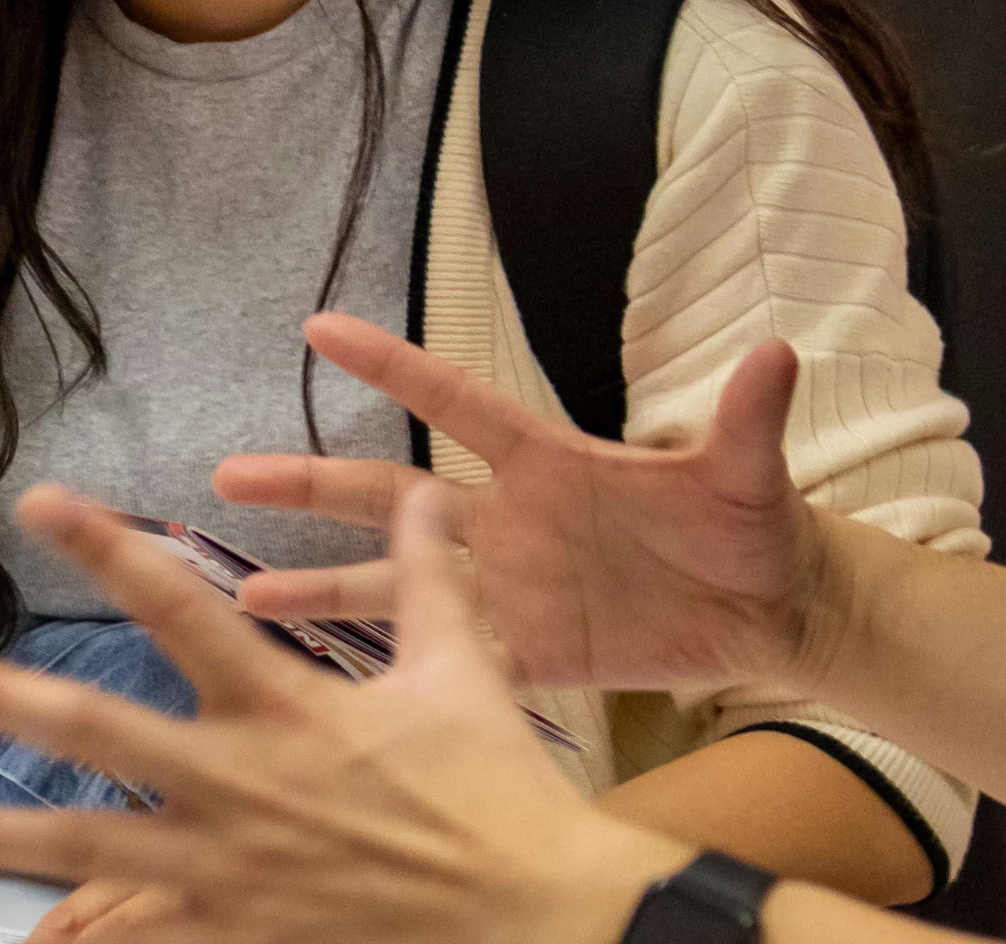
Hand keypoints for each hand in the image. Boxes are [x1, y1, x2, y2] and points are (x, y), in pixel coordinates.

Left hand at [0, 482, 689, 943]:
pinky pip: (139, 941)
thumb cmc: (500, 795)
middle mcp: (236, 784)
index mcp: (283, 707)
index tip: (38, 501)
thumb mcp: (462, 674)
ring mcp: (226, 870)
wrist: (542, 920)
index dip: (106, 548)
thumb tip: (429, 495)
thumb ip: (427, 580)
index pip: (177, 606)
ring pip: (82, 848)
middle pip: (90, 731)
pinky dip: (83, 941)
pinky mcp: (237, 934)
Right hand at [210, 312, 827, 694]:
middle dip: (311, 484)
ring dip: (322, 585)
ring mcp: (509, 588)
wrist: (769, 612)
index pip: (455, 402)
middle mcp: (508, 519)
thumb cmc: (753, 527)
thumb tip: (777, 353)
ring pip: (395, 585)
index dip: (392, 367)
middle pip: (389, 495)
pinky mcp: (526, 654)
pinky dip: (387, 668)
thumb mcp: (748, 475)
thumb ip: (745, 420)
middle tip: (229, 475)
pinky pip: (442, 659)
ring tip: (244, 595)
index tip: (316, 330)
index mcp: (548, 462)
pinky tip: (327, 675)